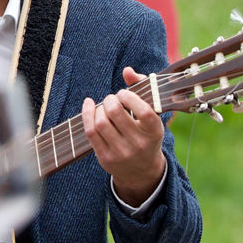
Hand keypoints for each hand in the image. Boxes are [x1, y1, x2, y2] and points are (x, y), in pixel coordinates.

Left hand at [83, 66, 167, 205]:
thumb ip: (142, 89)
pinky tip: (89, 106)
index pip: (143, 111)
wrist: (142, 171)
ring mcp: (121, 153)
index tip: (124, 93)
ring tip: (104, 107)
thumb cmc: (146, 134)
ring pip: (101, 122)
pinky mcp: (105, 158)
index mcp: (155, 132)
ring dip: (99, 108)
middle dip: (110, 100)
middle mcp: (139, 144)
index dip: (129, 97)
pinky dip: (87, 115)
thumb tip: (127, 70)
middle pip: (115, 113)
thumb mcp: (151, 116)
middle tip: (112, 99)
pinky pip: (90, 132)